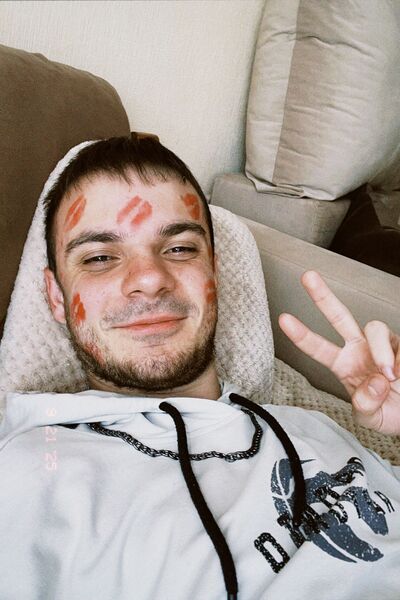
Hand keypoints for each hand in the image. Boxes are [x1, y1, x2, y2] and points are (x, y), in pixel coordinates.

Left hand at [278, 270, 399, 434]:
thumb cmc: (389, 413)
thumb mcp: (370, 419)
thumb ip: (365, 406)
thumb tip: (373, 384)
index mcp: (343, 365)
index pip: (318, 348)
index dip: (302, 335)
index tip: (283, 319)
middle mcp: (360, 349)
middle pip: (339, 316)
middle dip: (323, 296)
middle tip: (307, 277)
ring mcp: (381, 345)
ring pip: (375, 327)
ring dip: (381, 351)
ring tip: (389, 375)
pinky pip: (399, 345)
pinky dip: (399, 361)